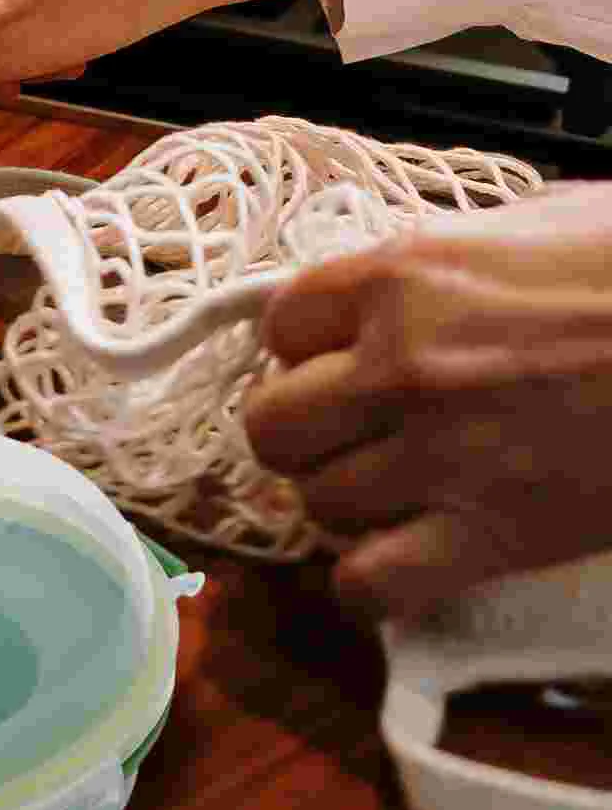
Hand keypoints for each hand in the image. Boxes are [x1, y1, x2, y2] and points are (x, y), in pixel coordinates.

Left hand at [242, 183, 611, 622]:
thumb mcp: (533, 224)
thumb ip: (441, 264)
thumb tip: (394, 291)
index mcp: (403, 278)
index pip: (282, 324)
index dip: (304, 348)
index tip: (335, 359)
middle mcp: (400, 368)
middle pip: (274, 426)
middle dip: (305, 433)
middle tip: (349, 432)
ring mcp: (441, 456)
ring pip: (318, 505)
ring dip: (345, 503)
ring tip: (390, 493)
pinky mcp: (495, 535)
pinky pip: (373, 583)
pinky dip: (369, 585)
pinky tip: (393, 565)